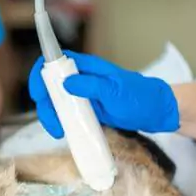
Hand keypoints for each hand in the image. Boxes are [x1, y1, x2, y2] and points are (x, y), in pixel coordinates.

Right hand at [28, 51, 179, 137]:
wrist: (156, 113)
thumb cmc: (140, 97)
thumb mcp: (116, 91)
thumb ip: (91, 85)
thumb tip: (66, 82)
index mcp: (86, 68)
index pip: (54, 62)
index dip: (40, 75)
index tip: (38, 94)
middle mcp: (80, 79)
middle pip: (49, 86)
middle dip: (45, 105)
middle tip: (52, 124)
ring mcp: (82, 96)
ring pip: (55, 103)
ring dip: (52, 117)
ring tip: (59, 133)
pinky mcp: (86, 111)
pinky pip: (66, 115)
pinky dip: (61, 124)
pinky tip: (66, 133)